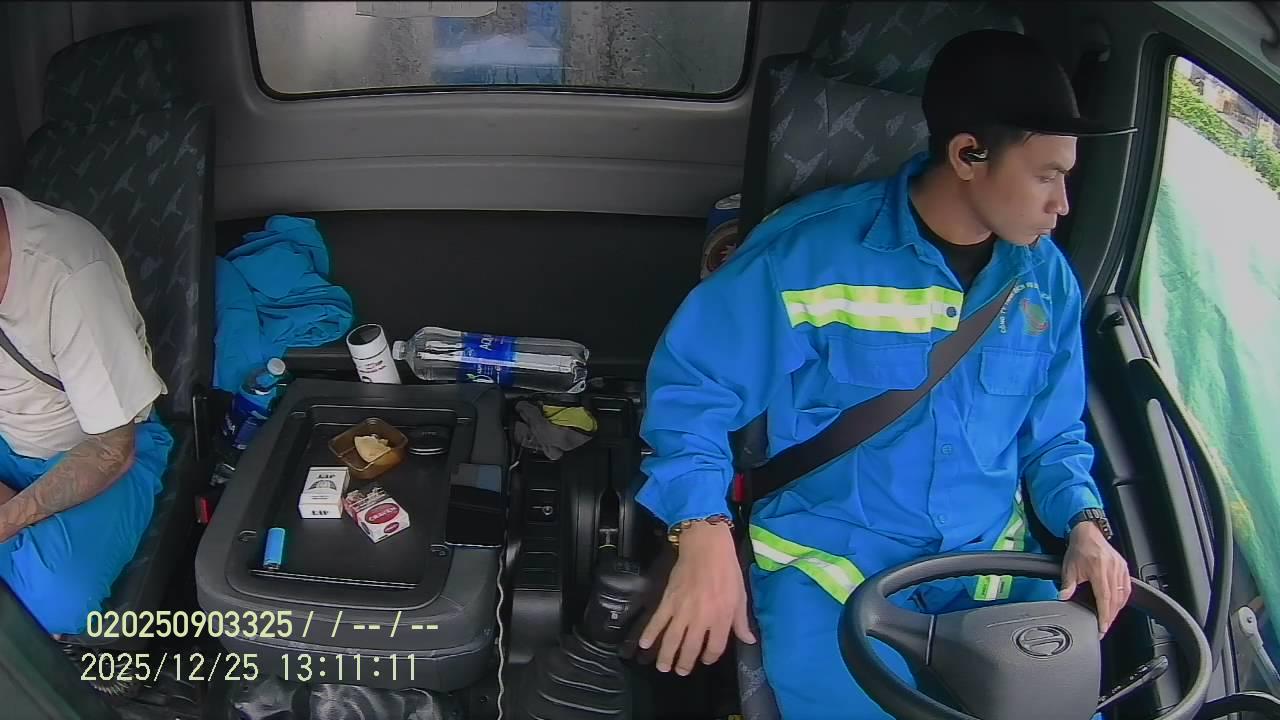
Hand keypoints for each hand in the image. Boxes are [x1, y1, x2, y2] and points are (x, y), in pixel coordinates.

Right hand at [638, 521, 755, 674]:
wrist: (706, 547)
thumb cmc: (727, 570)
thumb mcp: (741, 596)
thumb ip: (741, 621)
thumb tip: (748, 640)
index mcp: (721, 618)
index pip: (715, 647)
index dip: (710, 657)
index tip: (706, 659)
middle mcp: (701, 619)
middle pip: (690, 649)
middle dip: (685, 663)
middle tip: (680, 671)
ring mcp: (682, 611)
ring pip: (672, 640)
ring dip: (666, 656)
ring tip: (663, 667)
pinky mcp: (668, 600)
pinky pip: (657, 621)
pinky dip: (650, 634)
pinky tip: (644, 644)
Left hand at [1059, 521, 1131, 636]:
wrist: (1087, 532)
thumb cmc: (1079, 548)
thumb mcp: (1069, 567)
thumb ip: (1067, 585)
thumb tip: (1062, 598)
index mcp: (1099, 570)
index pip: (1104, 598)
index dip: (1104, 615)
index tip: (1102, 627)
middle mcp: (1112, 570)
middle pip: (1115, 600)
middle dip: (1110, 616)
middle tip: (1104, 627)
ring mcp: (1120, 568)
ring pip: (1122, 594)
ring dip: (1117, 609)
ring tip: (1109, 619)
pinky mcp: (1124, 567)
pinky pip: (1127, 587)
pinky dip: (1123, 598)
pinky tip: (1118, 605)